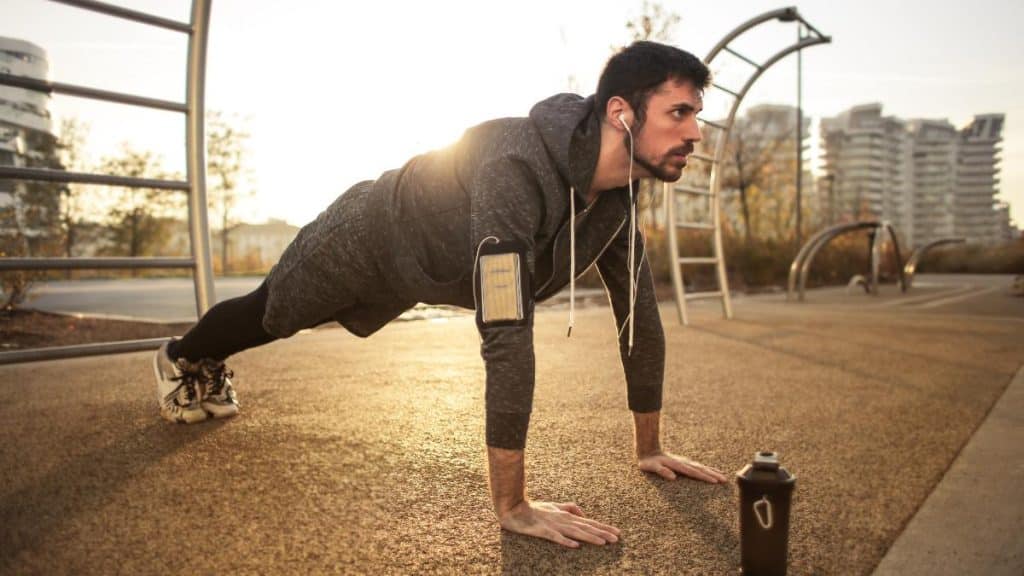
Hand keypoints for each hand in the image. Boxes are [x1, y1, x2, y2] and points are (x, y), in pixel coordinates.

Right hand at [498, 500, 620, 548]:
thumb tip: (583, 513)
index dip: (603, 527)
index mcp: (567, 515)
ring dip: (590, 537)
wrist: (514, 509)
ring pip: (576, 532)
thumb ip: (569, 507)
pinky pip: (556, 538)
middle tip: (617, 539)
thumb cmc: (535, 508)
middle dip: (602, 533)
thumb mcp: (555, 506)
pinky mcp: (543, 531)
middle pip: (586, 527)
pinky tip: (576, 546)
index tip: (617, 532)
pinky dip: (566, 541)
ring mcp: (554, 525)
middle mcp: (564, 520)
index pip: (589, 522)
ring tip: (603, 543)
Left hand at [637, 451, 727, 483]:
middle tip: (725, 480)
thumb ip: (661, 471)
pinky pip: (699, 467)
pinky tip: (713, 472)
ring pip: (702, 467)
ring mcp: (685, 462)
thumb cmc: (648, 462)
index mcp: (677, 465)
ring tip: (724, 477)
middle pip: (701, 469)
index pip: (693, 472)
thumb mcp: (651, 467)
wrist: (648, 449)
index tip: (715, 481)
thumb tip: (673, 477)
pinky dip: (708, 469)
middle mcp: (684, 462)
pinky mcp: (685, 463)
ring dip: (713, 472)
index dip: (704, 477)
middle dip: (713, 475)